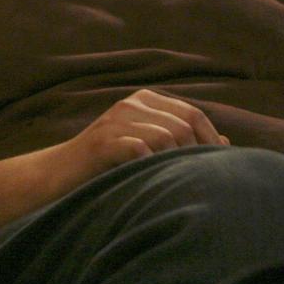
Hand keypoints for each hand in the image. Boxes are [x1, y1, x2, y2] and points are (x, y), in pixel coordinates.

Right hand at [65, 88, 227, 179]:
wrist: (58, 174)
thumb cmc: (108, 164)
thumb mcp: (146, 146)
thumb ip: (180, 140)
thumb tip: (225, 143)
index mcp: (145, 99)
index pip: (193, 114)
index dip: (210, 141)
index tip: (219, 167)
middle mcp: (131, 103)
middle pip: (183, 124)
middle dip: (197, 153)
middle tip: (201, 180)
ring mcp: (115, 120)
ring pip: (166, 136)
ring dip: (176, 163)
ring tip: (177, 184)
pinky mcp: (102, 141)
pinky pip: (141, 149)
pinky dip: (152, 166)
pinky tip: (152, 182)